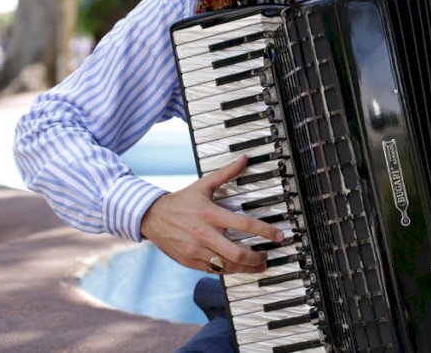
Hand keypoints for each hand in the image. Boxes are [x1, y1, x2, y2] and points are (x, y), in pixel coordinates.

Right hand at [140, 155, 283, 273]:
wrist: (151, 217)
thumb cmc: (181, 201)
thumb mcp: (204, 185)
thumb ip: (226, 173)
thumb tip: (244, 159)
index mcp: (211, 214)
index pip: (244, 224)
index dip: (265, 231)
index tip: (279, 236)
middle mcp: (204, 234)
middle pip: (237, 253)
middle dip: (256, 258)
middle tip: (267, 256)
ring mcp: (196, 250)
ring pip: (226, 266)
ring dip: (246, 268)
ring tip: (257, 265)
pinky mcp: (189, 261)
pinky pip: (213, 270)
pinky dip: (228, 270)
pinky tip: (237, 267)